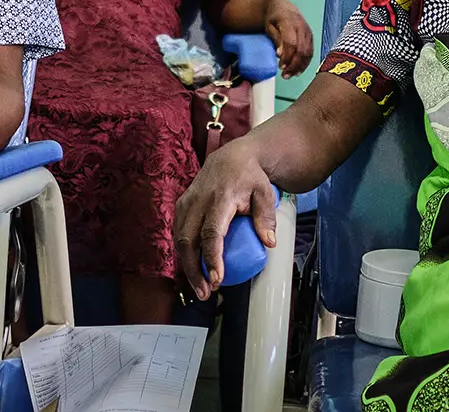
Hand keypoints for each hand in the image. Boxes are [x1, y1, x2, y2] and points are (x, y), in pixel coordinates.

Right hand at [174, 138, 277, 300]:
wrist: (231, 157)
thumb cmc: (250, 177)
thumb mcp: (264, 193)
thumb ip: (266, 218)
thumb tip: (269, 243)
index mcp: (220, 198)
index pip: (212, 232)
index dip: (212, 257)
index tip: (217, 278)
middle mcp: (198, 201)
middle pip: (188, 241)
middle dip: (194, 270)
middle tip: (206, 292)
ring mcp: (186, 203)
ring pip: (179, 240)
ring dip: (187, 266)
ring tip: (200, 287)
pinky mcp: (181, 206)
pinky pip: (178, 234)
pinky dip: (184, 254)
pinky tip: (194, 269)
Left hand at [263, 0, 313, 76]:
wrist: (283, 7)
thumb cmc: (273, 18)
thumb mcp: (269, 26)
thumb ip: (275, 39)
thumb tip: (280, 54)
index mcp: (290, 22)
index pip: (291, 43)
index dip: (287, 57)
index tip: (281, 66)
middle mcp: (302, 26)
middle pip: (301, 50)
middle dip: (293, 65)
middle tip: (285, 75)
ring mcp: (308, 31)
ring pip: (308, 52)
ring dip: (300, 66)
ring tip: (290, 75)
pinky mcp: (311, 36)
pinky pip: (310, 52)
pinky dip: (305, 63)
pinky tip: (298, 70)